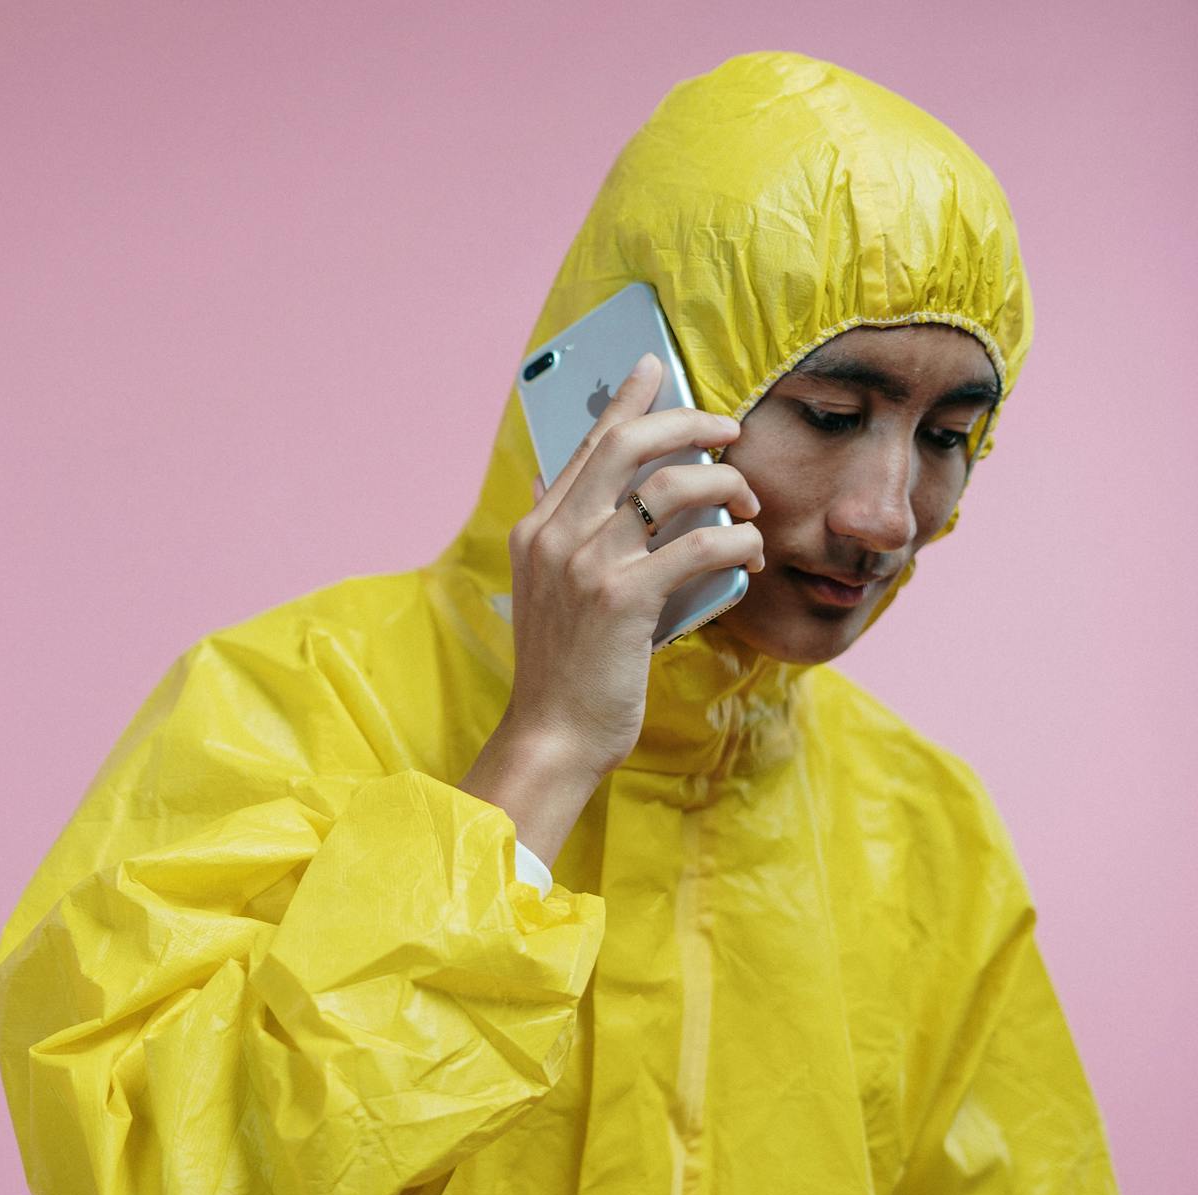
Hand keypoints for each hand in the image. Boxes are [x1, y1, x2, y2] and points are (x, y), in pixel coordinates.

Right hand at [461, 354, 763, 856]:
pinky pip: (700, 544)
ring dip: (725, 485)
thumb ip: (566, 540)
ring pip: (673, 487)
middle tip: (729, 431)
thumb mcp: (549, 593)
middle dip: (690, 424)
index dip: (628, 399)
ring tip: (748, 504)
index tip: (657, 368)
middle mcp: (556, 536)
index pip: (587, 443)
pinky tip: (750, 550)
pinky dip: (736, 539)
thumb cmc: (564, 669)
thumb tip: (574, 488)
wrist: (553, 734)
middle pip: (629, 444)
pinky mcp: (624, 600)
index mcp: (536, 529)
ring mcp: (587, 566)